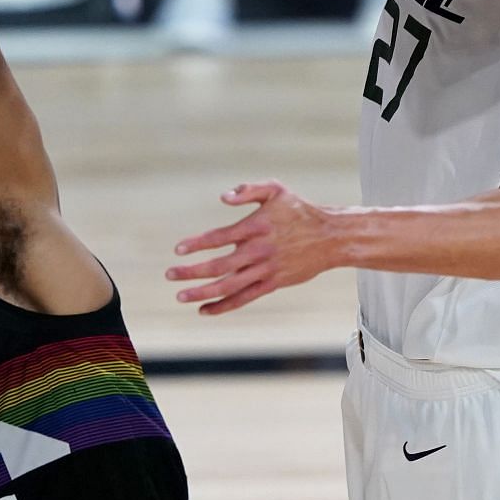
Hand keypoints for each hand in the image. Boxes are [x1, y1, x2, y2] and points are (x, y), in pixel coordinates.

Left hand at [167, 181, 342, 314]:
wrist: (330, 237)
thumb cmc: (299, 210)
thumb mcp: (276, 190)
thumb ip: (248, 189)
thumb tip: (222, 197)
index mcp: (256, 227)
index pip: (219, 237)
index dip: (197, 244)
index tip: (179, 250)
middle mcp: (258, 251)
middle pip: (219, 266)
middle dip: (191, 272)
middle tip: (169, 274)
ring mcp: (265, 270)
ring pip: (229, 286)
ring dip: (203, 292)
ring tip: (181, 296)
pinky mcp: (272, 284)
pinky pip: (244, 298)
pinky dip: (223, 306)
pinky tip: (204, 310)